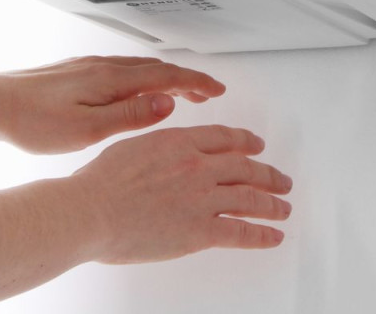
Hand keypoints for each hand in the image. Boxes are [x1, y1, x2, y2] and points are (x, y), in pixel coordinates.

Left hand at [0, 56, 225, 153]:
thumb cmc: (31, 120)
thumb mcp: (86, 129)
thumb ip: (130, 115)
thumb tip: (168, 102)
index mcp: (112, 80)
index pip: (168, 76)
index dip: (197, 81)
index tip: (217, 88)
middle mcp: (104, 67)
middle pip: (158, 68)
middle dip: (188, 78)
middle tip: (207, 92)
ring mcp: (89, 66)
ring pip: (141, 67)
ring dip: (167, 77)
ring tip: (180, 91)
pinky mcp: (77, 71)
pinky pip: (123, 68)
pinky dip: (144, 77)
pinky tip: (137, 88)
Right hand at [69, 125, 292, 263]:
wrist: (91, 210)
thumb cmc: (101, 183)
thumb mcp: (134, 146)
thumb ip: (160, 147)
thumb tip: (168, 151)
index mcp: (180, 141)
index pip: (225, 139)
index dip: (245, 142)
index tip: (256, 145)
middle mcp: (197, 166)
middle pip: (245, 167)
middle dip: (267, 174)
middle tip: (280, 180)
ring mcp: (202, 198)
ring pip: (249, 198)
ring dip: (272, 204)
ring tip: (283, 208)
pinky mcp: (200, 230)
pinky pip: (241, 232)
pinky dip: (262, 234)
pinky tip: (273, 235)